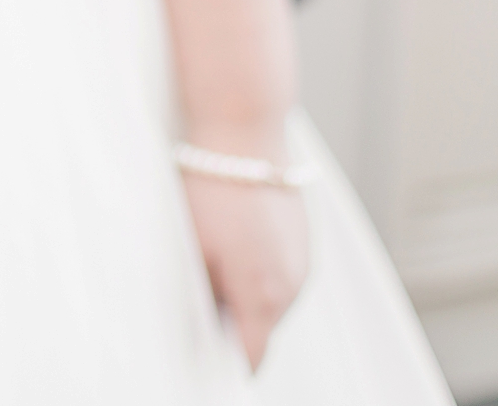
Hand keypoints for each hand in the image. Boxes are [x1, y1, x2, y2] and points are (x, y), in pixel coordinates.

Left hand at [182, 173, 309, 370]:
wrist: (242, 130)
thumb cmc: (211, 187)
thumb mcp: (194, 251)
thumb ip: (202, 297)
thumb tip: (201, 323)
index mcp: (265, 295)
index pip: (253, 357)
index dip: (227, 366)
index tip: (204, 365)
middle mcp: (293, 284)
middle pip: (263, 329)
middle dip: (232, 327)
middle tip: (195, 310)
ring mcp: (303, 260)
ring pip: (271, 299)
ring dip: (244, 296)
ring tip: (209, 267)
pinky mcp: (303, 238)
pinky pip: (280, 271)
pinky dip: (257, 271)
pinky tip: (230, 244)